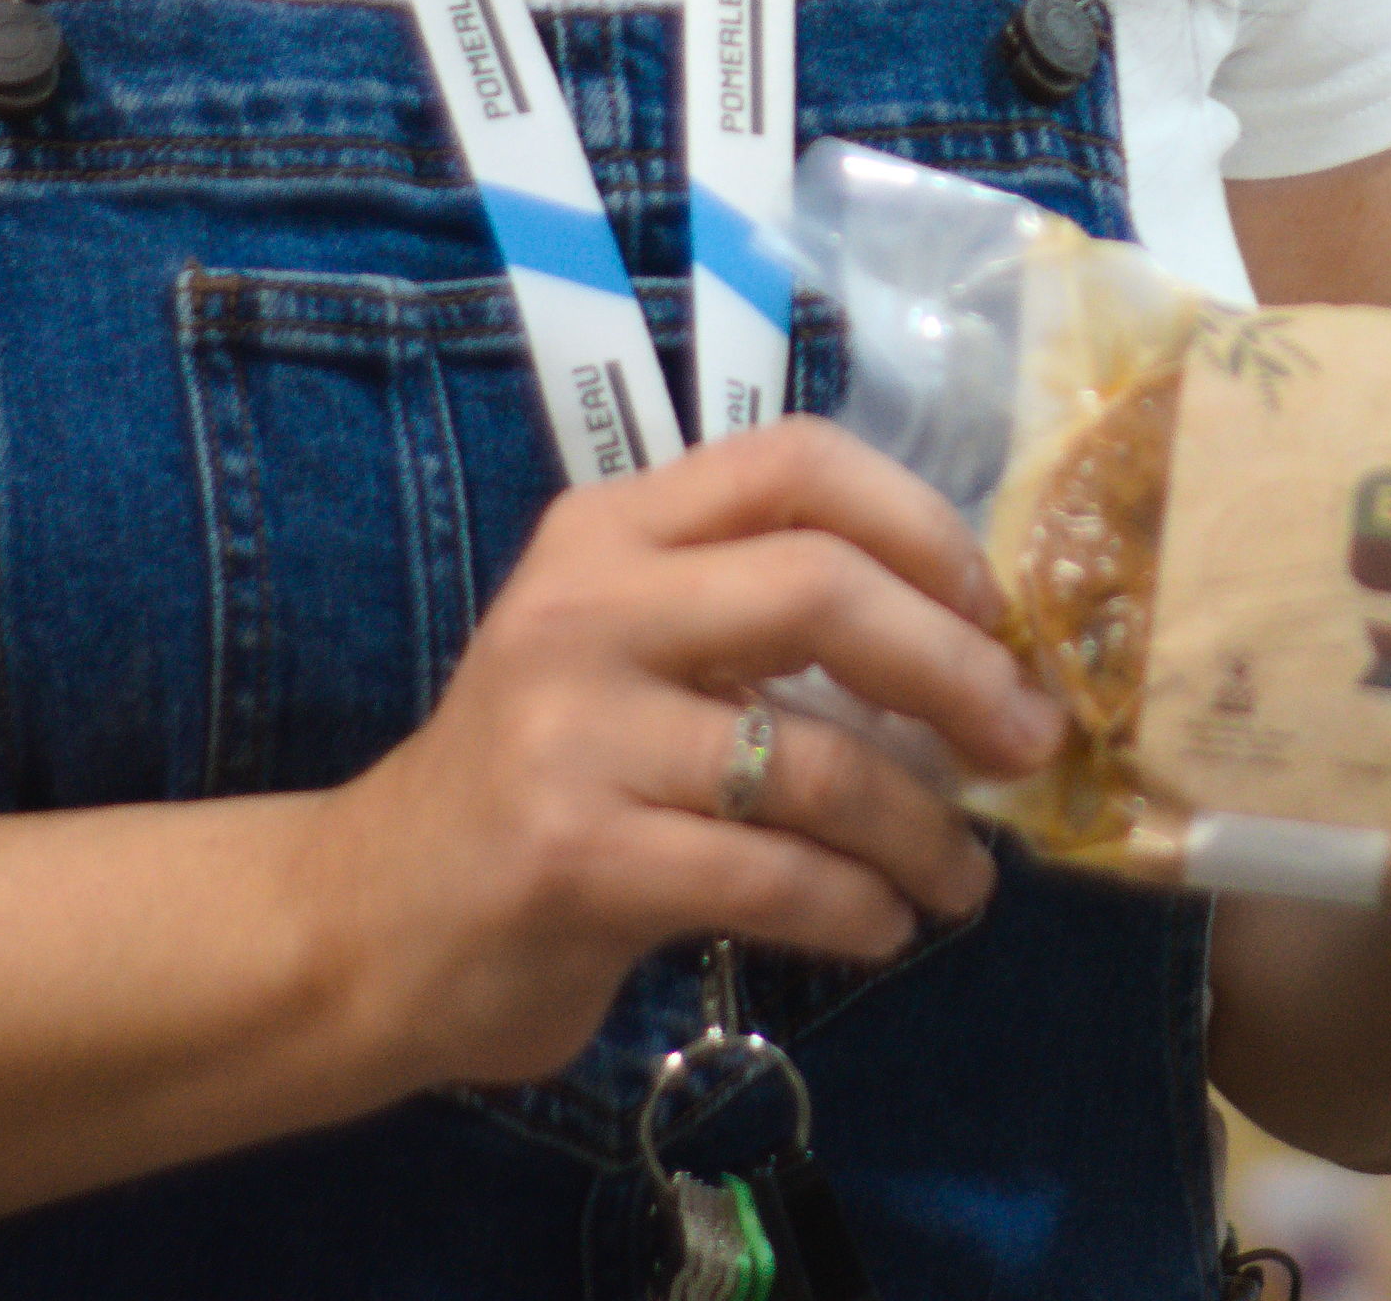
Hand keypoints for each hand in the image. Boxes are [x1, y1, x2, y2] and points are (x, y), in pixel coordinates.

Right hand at [287, 418, 1068, 1099]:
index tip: (989, 608)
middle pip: (824, 590)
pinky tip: (881, 927)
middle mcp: (588, 608)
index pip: (795, 462)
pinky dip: (857, 906)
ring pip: (815, 761)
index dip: (919, 523)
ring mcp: (574, 732)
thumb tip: (970, 646)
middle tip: (1024, 745)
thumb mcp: (621, 653)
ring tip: (962, 878)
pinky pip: (771, 873)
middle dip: (956, 670)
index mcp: (611, 532)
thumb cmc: (535, 782)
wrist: (365, 923)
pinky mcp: (576, 857)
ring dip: (923, 830)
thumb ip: (748, 616)